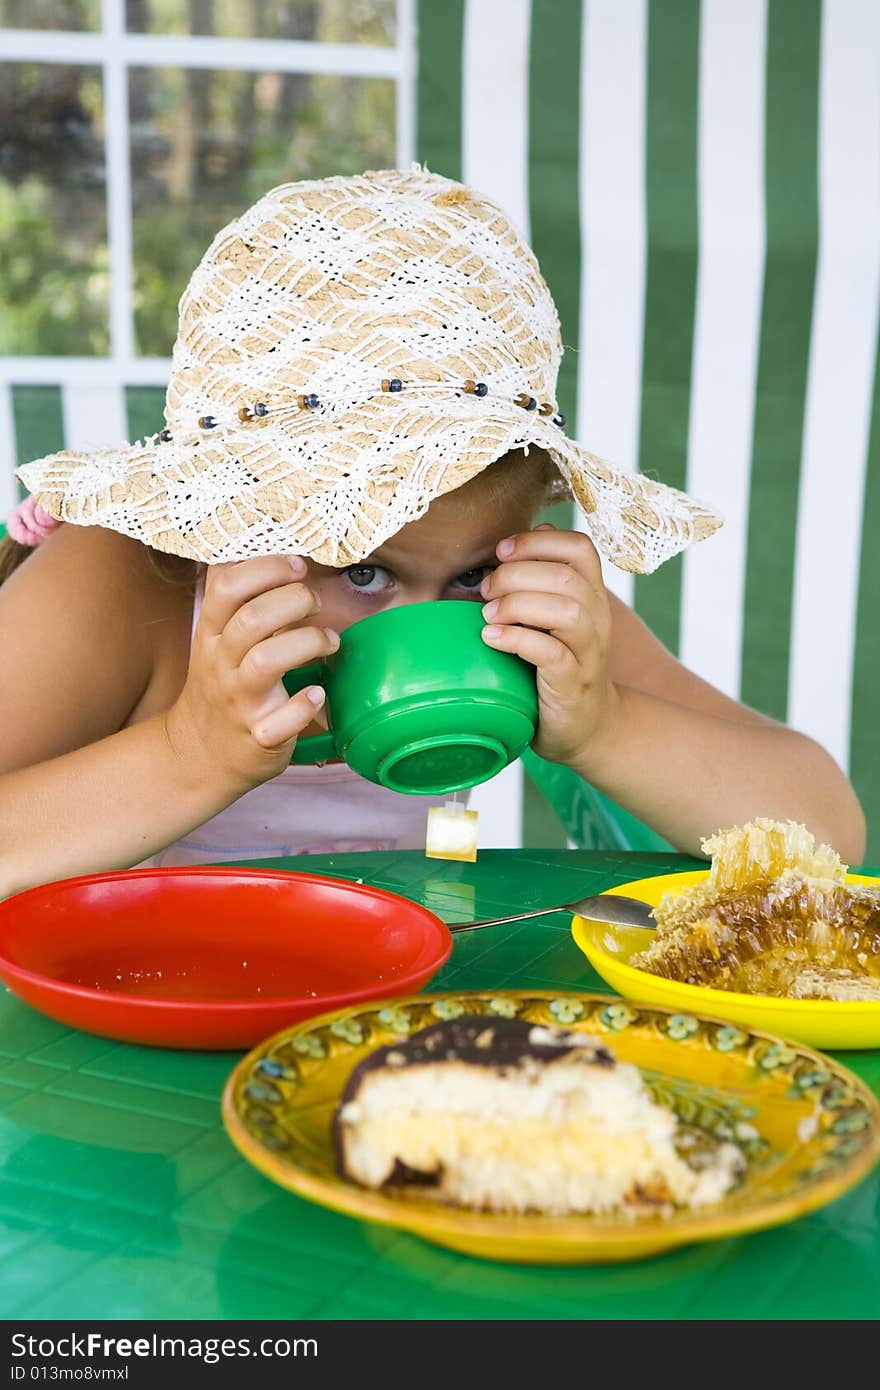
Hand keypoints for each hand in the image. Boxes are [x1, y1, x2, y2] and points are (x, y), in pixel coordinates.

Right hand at [166, 555, 338, 791]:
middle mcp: (221, 663)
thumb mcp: (215, 637)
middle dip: (294, 600)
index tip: (298, 564)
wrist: (199, 753)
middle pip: (252, 619)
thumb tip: (260, 540)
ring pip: (266, 662)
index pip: (227, 586)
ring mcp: (239, 701)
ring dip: (307, 643)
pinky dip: (304, 706)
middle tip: (317, 603)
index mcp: (212, 632)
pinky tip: (317, 694)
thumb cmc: (221, 684)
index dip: (266, 568)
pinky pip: (281, 721)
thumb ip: (237, 595)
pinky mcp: (259, 736)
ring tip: (330, 642)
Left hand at [479, 526, 617, 767]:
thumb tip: (513, 545)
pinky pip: (552, 653)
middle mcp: (597, 618)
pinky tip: (492, 639)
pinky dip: (517, 639)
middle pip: (566, 575)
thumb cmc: (559, 666)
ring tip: (489, 616)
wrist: (587, 726)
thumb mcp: (553, 619)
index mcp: (592, 595)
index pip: (579, 548)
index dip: (538, 541)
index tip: (501, 551)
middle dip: (516, 573)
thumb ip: (540, 583)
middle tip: (486, 590)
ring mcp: (589, 652)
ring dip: (517, 605)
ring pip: (566, 610)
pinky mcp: (574, 682)